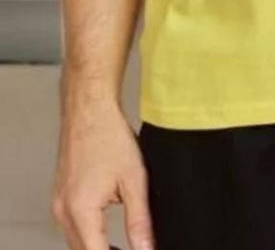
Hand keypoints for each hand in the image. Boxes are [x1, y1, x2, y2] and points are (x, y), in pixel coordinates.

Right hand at [52, 96, 152, 249]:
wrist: (89, 109)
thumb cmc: (108, 135)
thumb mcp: (134, 180)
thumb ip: (140, 220)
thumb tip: (146, 248)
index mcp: (80, 210)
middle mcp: (63, 210)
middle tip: (133, 248)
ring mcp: (58, 203)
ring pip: (76, 241)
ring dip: (96, 246)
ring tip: (123, 245)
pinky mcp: (60, 195)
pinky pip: (71, 226)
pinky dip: (88, 233)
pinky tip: (105, 231)